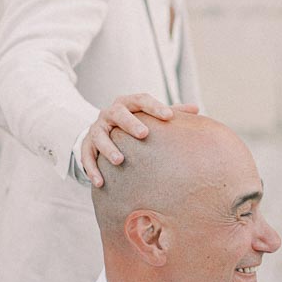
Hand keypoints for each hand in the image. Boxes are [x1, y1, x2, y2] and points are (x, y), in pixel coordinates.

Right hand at [81, 96, 199, 185]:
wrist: (103, 128)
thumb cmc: (134, 122)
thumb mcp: (149, 116)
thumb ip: (171, 112)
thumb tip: (196, 109)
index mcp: (128, 103)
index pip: (141, 100)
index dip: (155, 107)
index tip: (169, 116)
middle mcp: (110, 113)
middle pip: (117, 113)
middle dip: (129, 123)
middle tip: (144, 134)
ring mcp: (96, 128)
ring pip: (99, 135)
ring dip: (108, 147)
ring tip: (120, 160)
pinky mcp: (86, 145)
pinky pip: (86, 156)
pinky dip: (91, 169)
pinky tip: (100, 182)